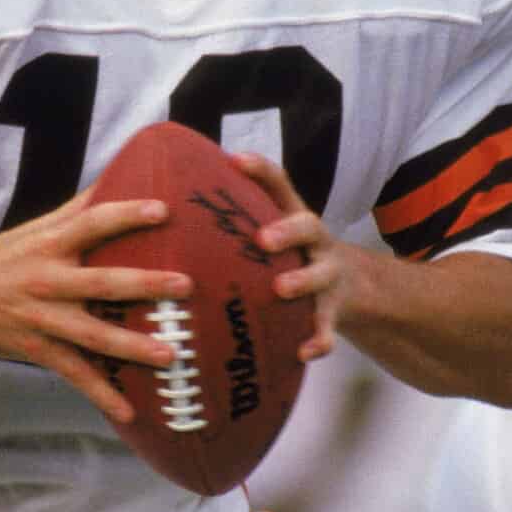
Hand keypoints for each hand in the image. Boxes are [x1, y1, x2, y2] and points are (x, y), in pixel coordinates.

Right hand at [0, 191, 192, 424]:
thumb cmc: (1, 259)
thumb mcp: (35, 229)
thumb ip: (78, 209)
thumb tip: (121, 175)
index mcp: (50, 244)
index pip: (92, 223)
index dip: (126, 215)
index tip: (162, 210)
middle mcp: (47, 280)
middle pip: (101, 282)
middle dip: (144, 285)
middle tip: (185, 286)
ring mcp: (43, 319)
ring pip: (92, 334)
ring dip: (132, 347)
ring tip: (170, 355)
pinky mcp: (38, 350)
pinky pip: (75, 374)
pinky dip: (102, 395)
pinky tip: (130, 411)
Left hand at [232, 152, 343, 362]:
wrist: (348, 286)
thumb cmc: (286, 256)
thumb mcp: (269, 231)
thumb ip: (232, 222)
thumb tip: (163, 204)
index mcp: (292, 217)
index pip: (280, 184)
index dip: (261, 170)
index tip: (235, 160)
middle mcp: (314, 242)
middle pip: (308, 225)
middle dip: (286, 231)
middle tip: (262, 239)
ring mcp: (327, 275)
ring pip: (321, 274)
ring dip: (303, 281)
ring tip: (280, 289)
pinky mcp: (332, 311)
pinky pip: (328, 327)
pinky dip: (319, 339)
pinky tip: (303, 351)